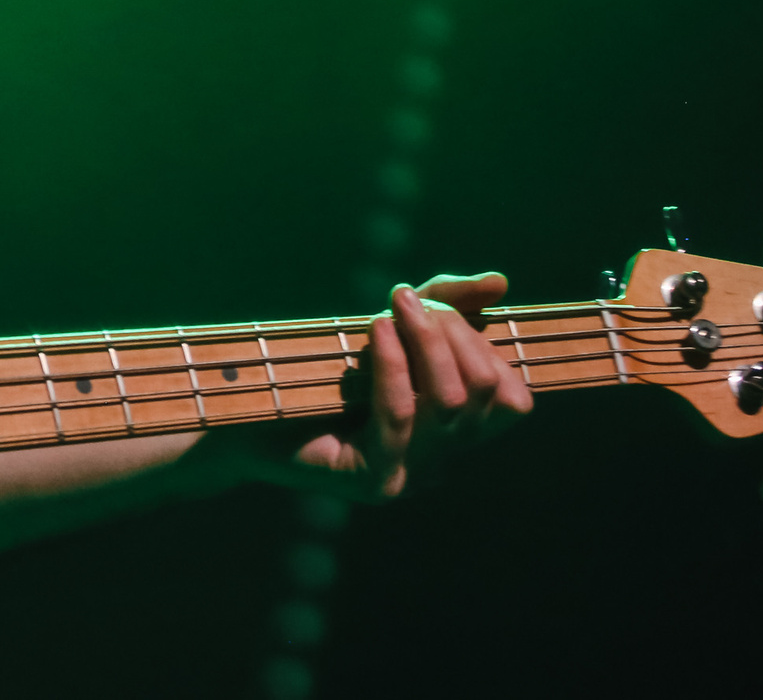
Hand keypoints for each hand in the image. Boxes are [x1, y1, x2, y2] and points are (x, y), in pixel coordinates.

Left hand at [285, 272, 531, 498]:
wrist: (248, 414)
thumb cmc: (324, 369)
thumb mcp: (394, 328)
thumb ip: (447, 304)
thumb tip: (500, 282)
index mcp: (454, 436)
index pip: (513, 400)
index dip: (486, 346)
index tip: (438, 305)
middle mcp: (442, 464)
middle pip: (485, 391)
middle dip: (452, 332)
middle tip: (407, 298)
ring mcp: (410, 477)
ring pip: (450, 401)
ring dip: (426, 338)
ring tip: (396, 303)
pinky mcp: (372, 480)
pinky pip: (400, 414)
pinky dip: (392, 362)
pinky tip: (376, 329)